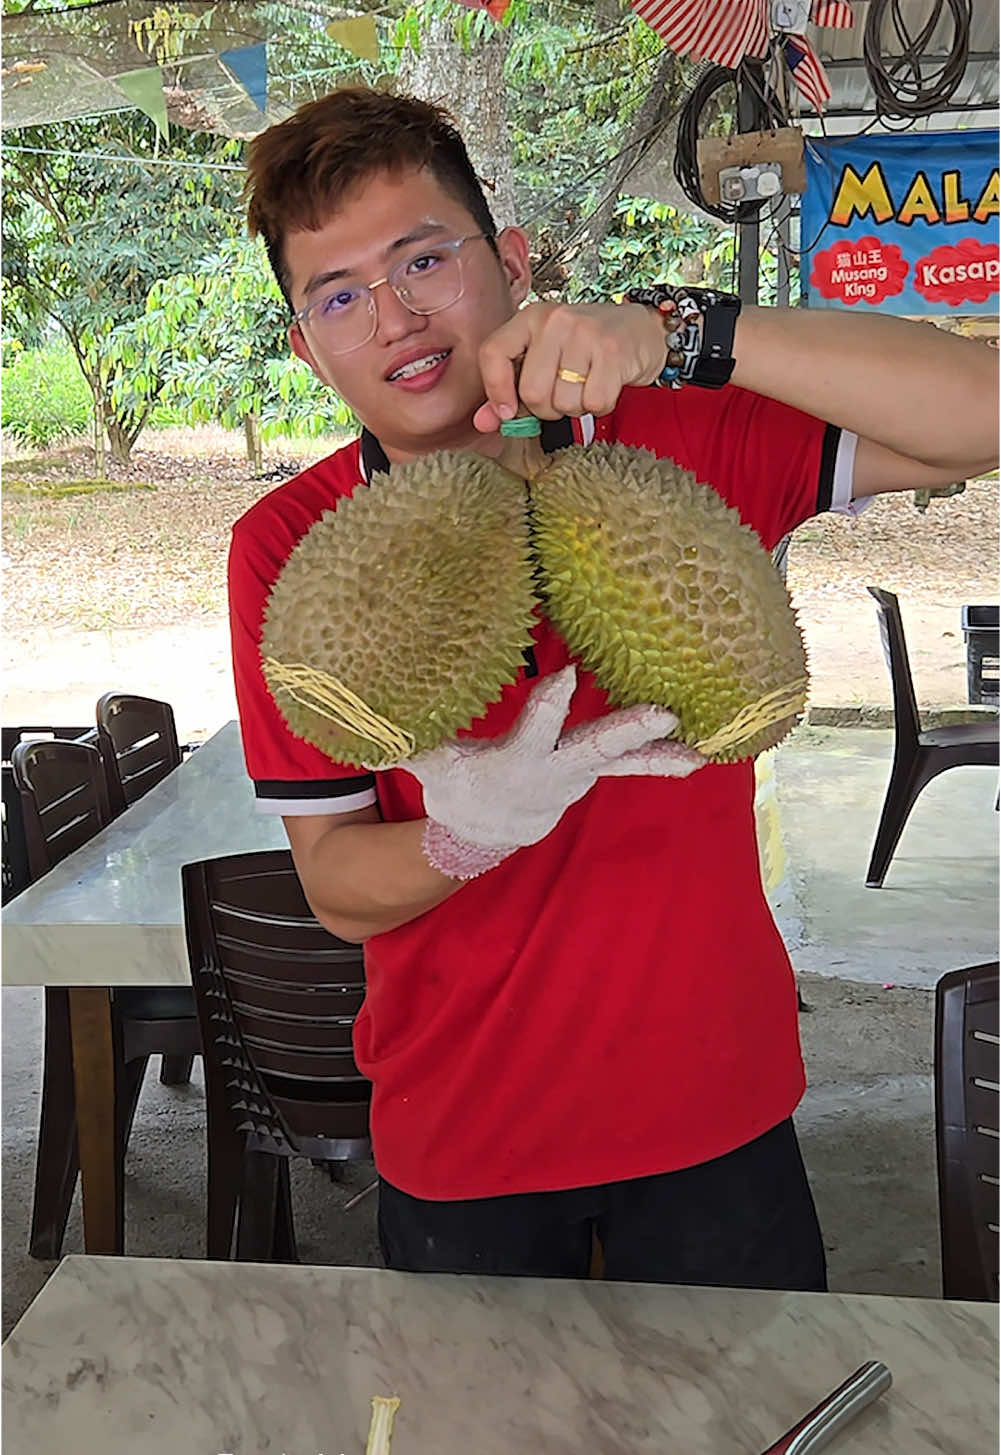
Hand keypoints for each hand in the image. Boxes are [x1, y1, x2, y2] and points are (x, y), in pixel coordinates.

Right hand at [399, 665, 705, 878]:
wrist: (483, 834)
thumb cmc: (453, 788)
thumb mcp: (429, 767)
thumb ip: (408, 742)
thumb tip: (366, 725)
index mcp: (513, 764)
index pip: (532, 731)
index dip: (548, 706)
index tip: (565, 676)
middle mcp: (553, 772)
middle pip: (591, 748)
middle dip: (626, 731)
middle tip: (661, 714)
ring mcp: (577, 776)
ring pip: (620, 761)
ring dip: (658, 752)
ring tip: (698, 750)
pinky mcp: (592, 774)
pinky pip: (630, 766)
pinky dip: (662, 760)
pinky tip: (700, 752)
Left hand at [472, 301, 664, 432]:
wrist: (642, 330)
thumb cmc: (586, 350)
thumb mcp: (544, 361)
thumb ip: (510, 392)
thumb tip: (482, 423)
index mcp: (530, 318)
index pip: (492, 354)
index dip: (496, 392)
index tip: (508, 411)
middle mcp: (554, 320)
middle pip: (532, 392)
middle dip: (548, 408)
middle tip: (563, 394)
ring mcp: (585, 333)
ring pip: (564, 402)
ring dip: (576, 408)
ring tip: (587, 385)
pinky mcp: (612, 351)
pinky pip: (594, 402)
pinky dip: (600, 406)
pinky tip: (606, 386)